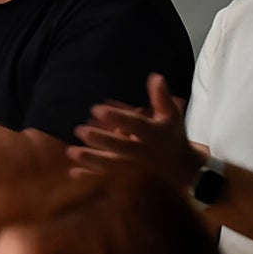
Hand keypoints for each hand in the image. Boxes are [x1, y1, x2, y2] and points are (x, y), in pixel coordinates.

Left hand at [66, 73, 201, 187]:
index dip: (117, 117)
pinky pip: (107, 177)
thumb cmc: (172, 135)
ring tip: (71, 152)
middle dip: (100, 139)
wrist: (181, 167)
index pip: (134, 125)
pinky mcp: (127, 176)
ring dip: (91, 159)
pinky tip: (73, 172)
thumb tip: (156, 76)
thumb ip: (161, 97)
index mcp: (152, 134)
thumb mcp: (171, 115)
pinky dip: (90, 176)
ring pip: (111, 164)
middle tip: (80, 130)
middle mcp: (142, 150)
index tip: (97, 108)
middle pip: (120, 146)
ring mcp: (134, 165)